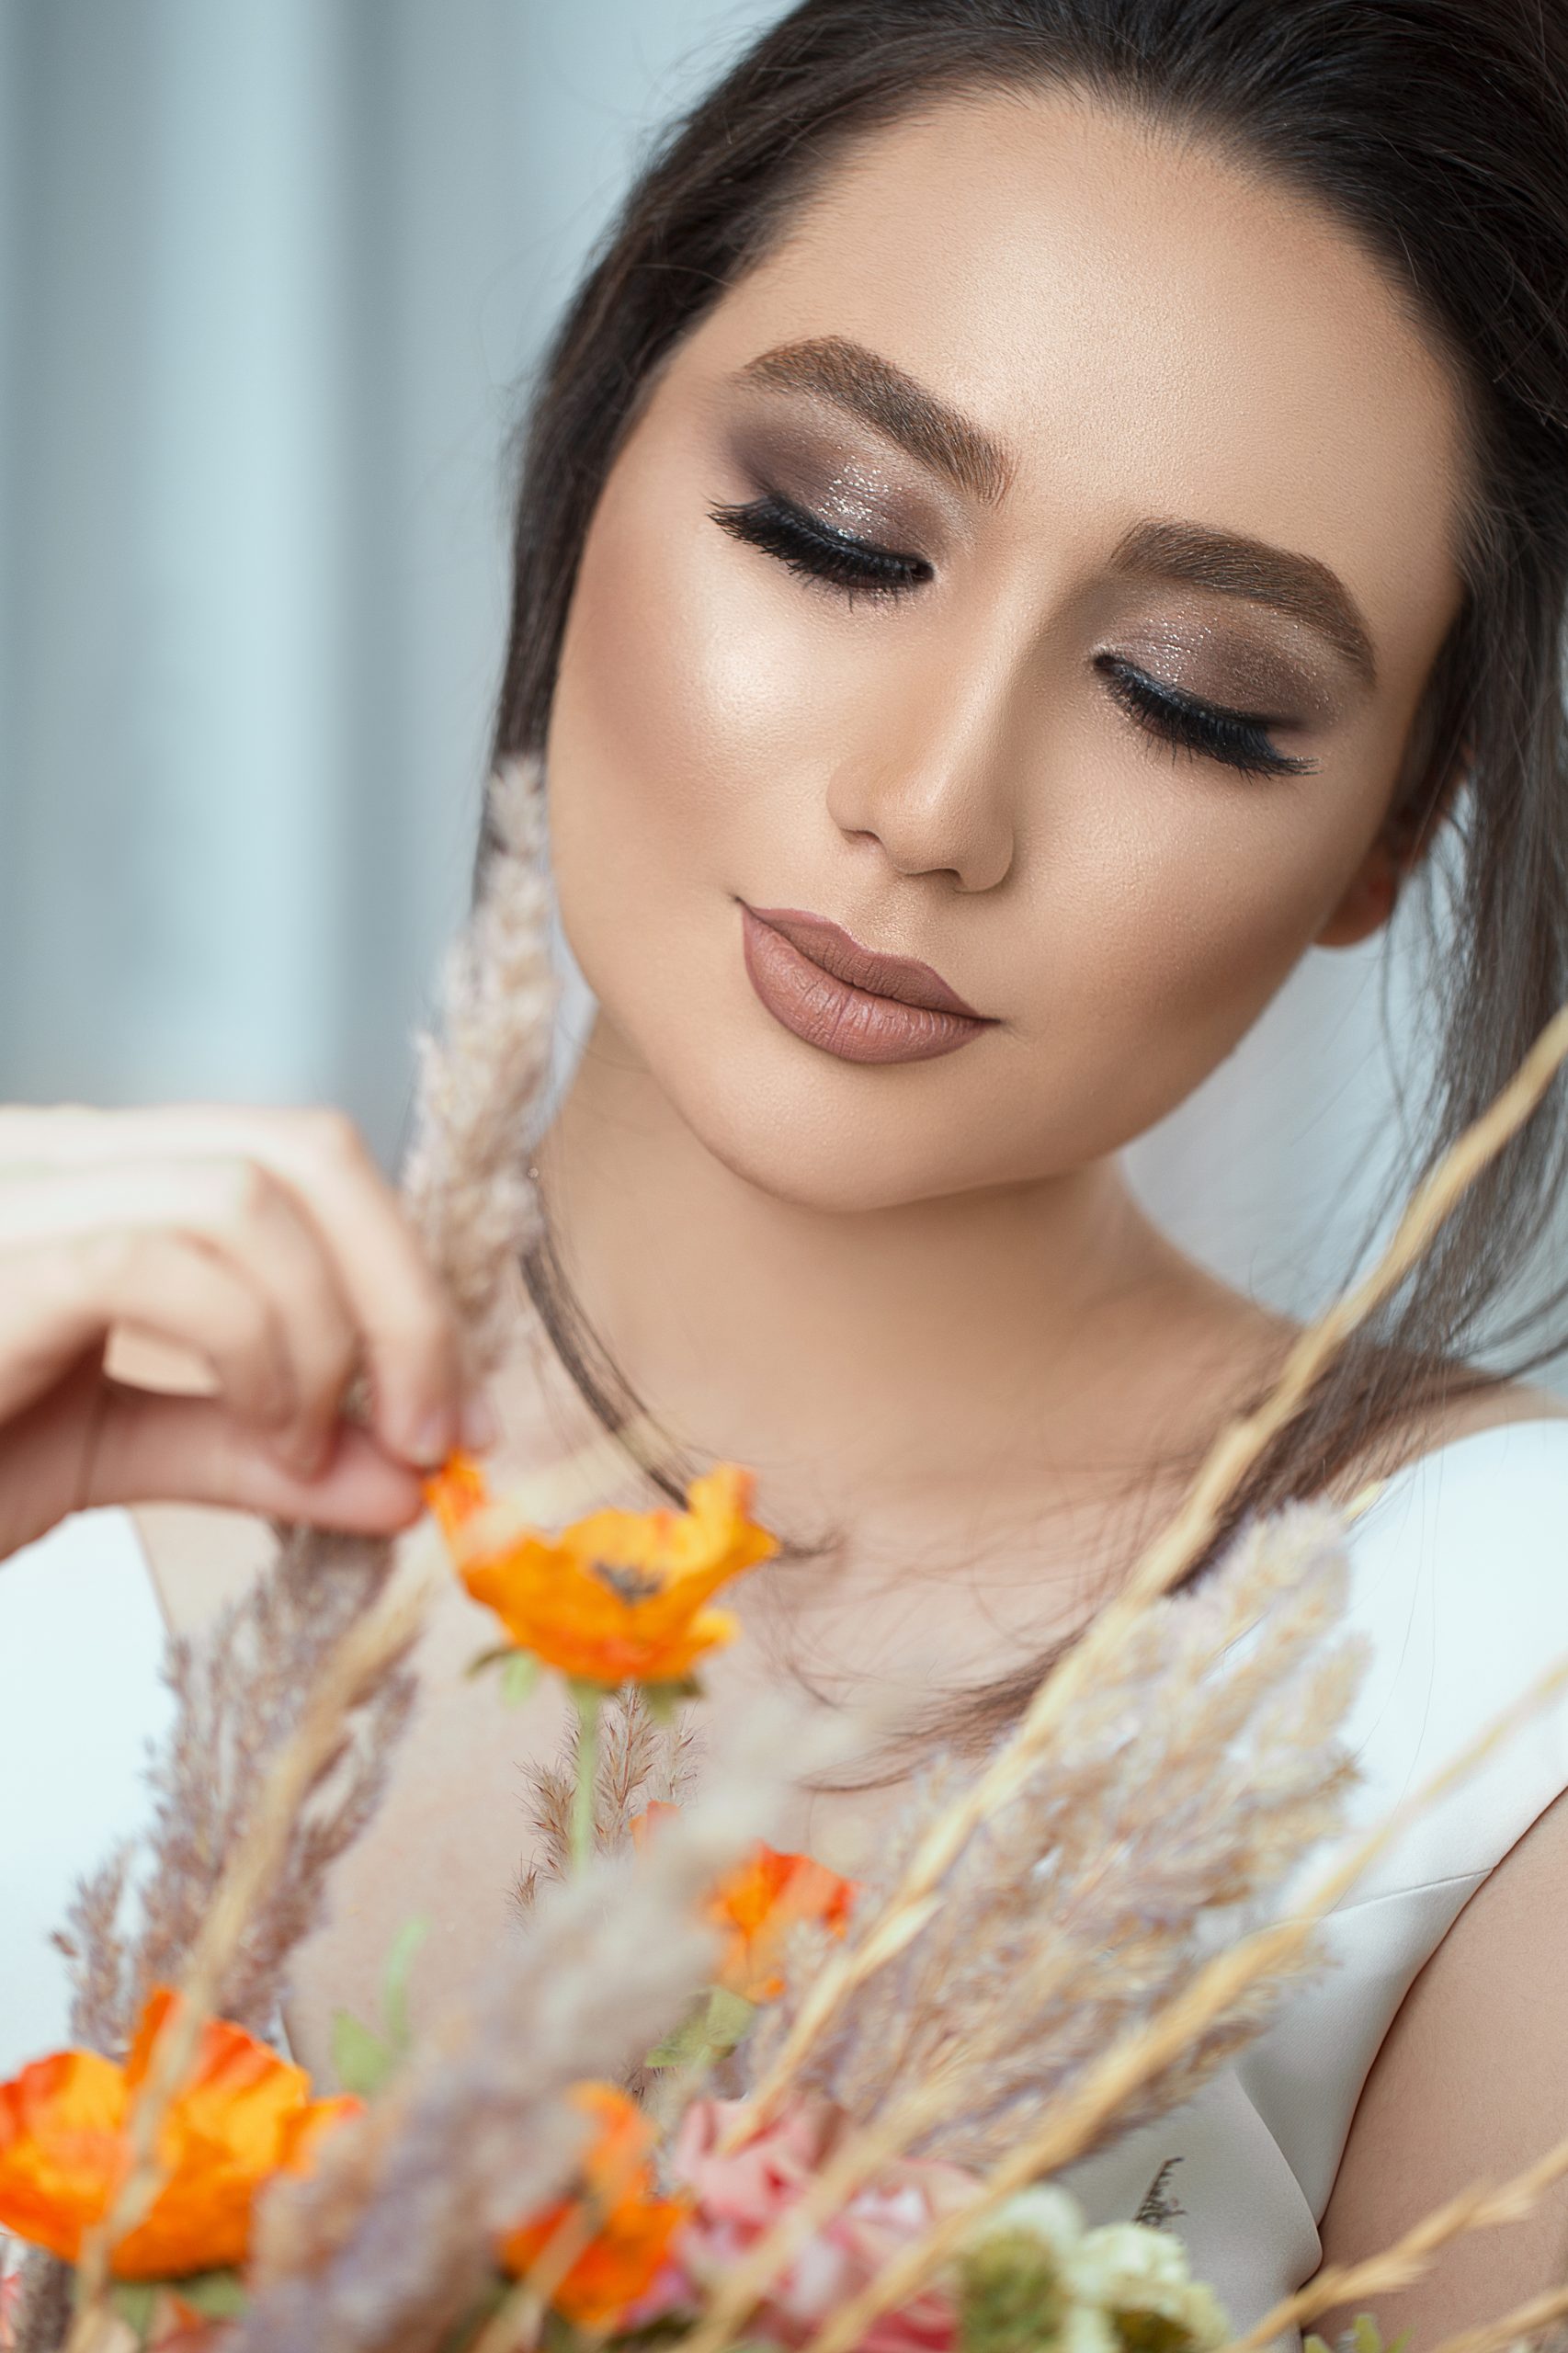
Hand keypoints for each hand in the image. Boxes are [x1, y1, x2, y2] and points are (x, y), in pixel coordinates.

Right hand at [0, 1103, 472, 1559]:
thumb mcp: (119, 1449)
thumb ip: (258, 1454)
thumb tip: (405, 1482)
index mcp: (108, 1177)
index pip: (309, 1163)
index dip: (408, 1276)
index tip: (459, 1409)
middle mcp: (70, 1157)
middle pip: (309, 1153)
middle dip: (404, 1297)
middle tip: (429, 1430)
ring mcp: (30, 1195)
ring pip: (250, 1195)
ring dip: (325, 1334)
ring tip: (304, 1447)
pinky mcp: (4, 1261)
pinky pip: (162, 1263)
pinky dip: (249, 1351)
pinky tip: (253, 1433)